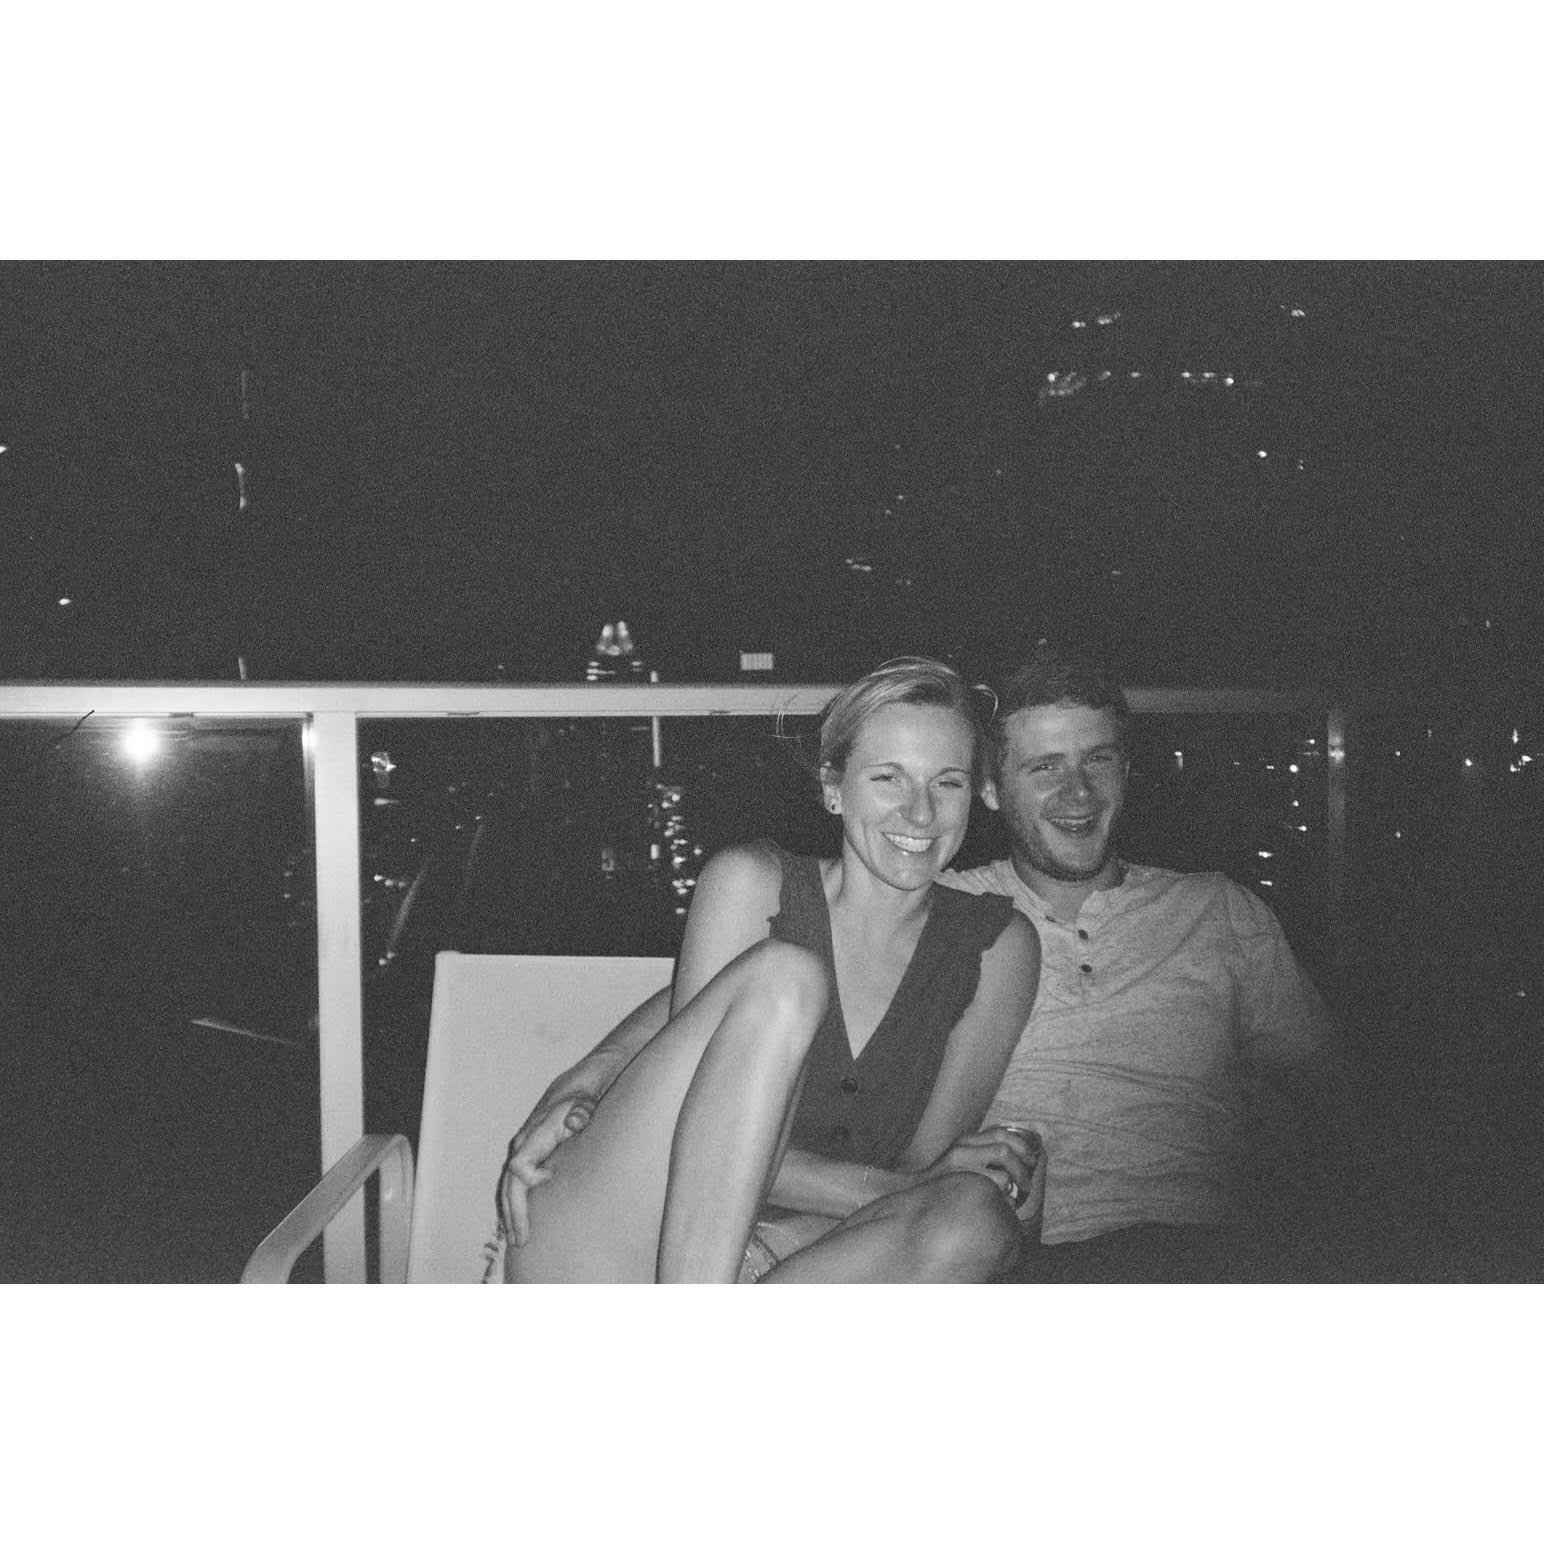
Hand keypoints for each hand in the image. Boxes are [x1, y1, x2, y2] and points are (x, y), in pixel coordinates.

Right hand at [496, 1074, 604, 1246]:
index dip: (529, 1179)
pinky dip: (514, 1203)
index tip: (550, 1179)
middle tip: (521, 1240)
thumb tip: (575, 1121)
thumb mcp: (587, 1100)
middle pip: (509, 1184)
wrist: (578, 1084)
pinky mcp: (530, 1153)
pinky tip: (518, 1220)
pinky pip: (515, 1183)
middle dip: (513, 1213)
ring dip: (511, 1212)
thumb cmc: (584, 1095)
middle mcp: (524, 1143)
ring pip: (508, 1187)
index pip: (518, 1165)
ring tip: (516, 1238)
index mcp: (536, 1134)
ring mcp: (524, 1149)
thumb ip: (582, 1111)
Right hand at [919, 1124, 1039, 1204]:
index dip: (1022, 1144)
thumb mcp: (960, 1161)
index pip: (1000, 1132)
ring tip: (1017, 1193)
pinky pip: (994, 1186)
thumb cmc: (942, 1181)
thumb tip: (1013, 1162)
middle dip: (1023, 1164)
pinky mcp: (960, 1180)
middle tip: (1028, 1181)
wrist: (910, 1190)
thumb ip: (981, 1156)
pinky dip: (1005, 1196)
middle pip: (1005, 1148)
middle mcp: (963, 1147)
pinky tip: (1004, 1203)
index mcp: (966, 1140)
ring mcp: (961, 1164)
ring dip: (1015, 1180)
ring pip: (1002, 1169)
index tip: (1032, 1159)